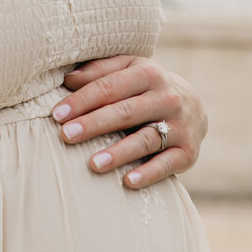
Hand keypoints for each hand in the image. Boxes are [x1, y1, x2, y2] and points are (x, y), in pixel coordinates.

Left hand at [52, 55, 207, 188]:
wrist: (193, 107)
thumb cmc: (146, 88)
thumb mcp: (128, 69)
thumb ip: (99, 71)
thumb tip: (68, 78)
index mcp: (148, 73)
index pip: (110, 86)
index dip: (83, 100)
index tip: (57, 115)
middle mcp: (167, 98)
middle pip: (126, 111)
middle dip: (94, 124)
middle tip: (66, 135)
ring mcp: (179, 126)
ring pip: (146, 139)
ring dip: (119, 152)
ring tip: (93, 164)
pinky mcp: (188, 152)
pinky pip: (167, 164)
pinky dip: (149, 173)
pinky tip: (128, 182)